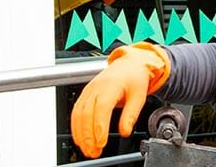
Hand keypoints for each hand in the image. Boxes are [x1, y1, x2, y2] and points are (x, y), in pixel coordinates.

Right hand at [71, 43, 169, 158]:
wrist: (128, 64)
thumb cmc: (134, 78)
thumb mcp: (139, 96)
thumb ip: (131, 115)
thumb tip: (125, 131)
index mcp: (111, 85)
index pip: (102, 108)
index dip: (99, 126)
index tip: (101, 142)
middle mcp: (96, 87)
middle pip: (87, 113)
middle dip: (88, 135)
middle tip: (94, 151)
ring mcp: (88, 90)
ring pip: (78, 114)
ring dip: (80, 134)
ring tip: (87, 149)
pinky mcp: (84, 95)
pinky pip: (76, 112)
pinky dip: (76, 127)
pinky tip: (80, 138)